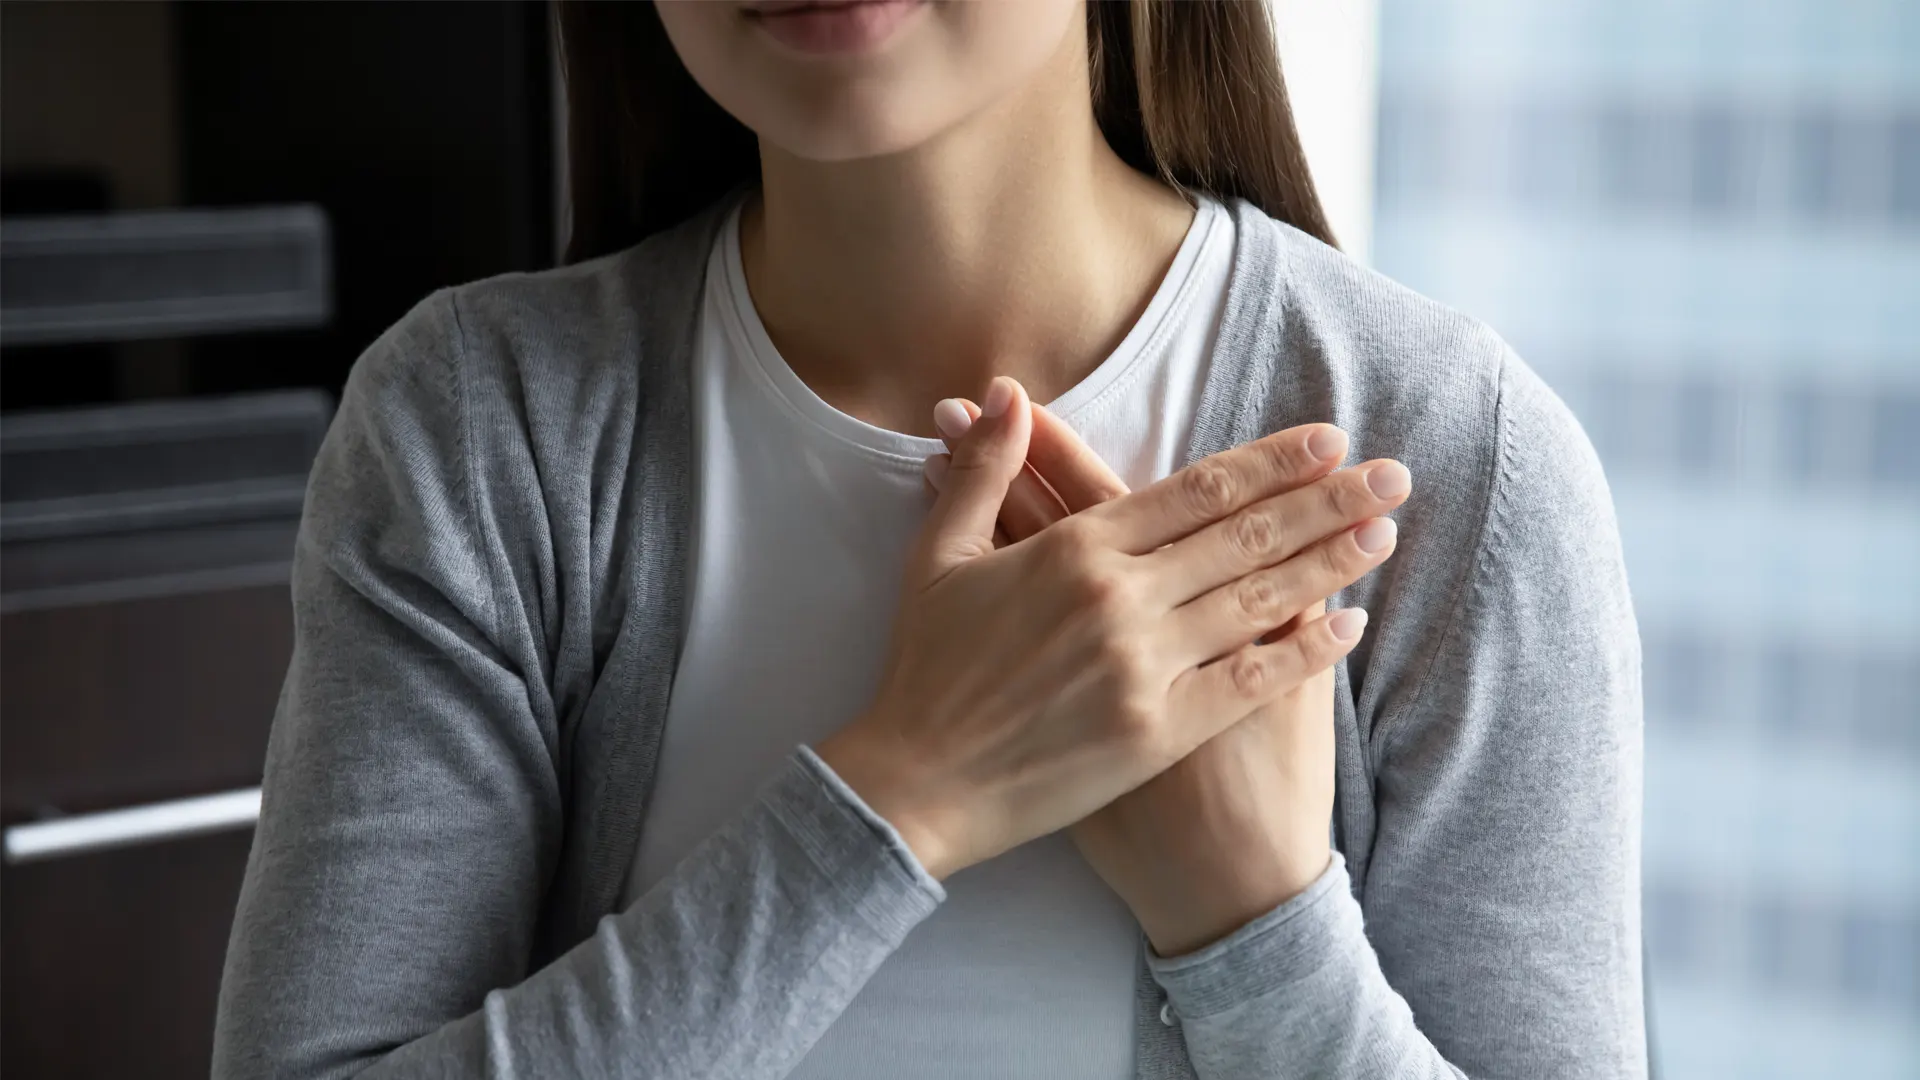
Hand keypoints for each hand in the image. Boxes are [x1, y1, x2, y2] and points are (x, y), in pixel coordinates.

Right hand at [925, 401, 1408, 954]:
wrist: (918, 785)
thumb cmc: (926, 670)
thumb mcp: (939, 556)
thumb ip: (983, 470)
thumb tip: (1004, 392)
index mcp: (1073, 550)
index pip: (1195, 490)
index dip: (1269, 463)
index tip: (1325, 442)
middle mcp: (1120, 599)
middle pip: (1245, 536)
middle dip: (1326, 501)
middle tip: (1390, 474)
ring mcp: (1145, 667)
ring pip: (1259, 600)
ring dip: (1330, 563)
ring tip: (1385, 532)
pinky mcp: (1159, 732)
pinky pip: (1249, 680)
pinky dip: (1304, 651)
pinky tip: (1348, 625)